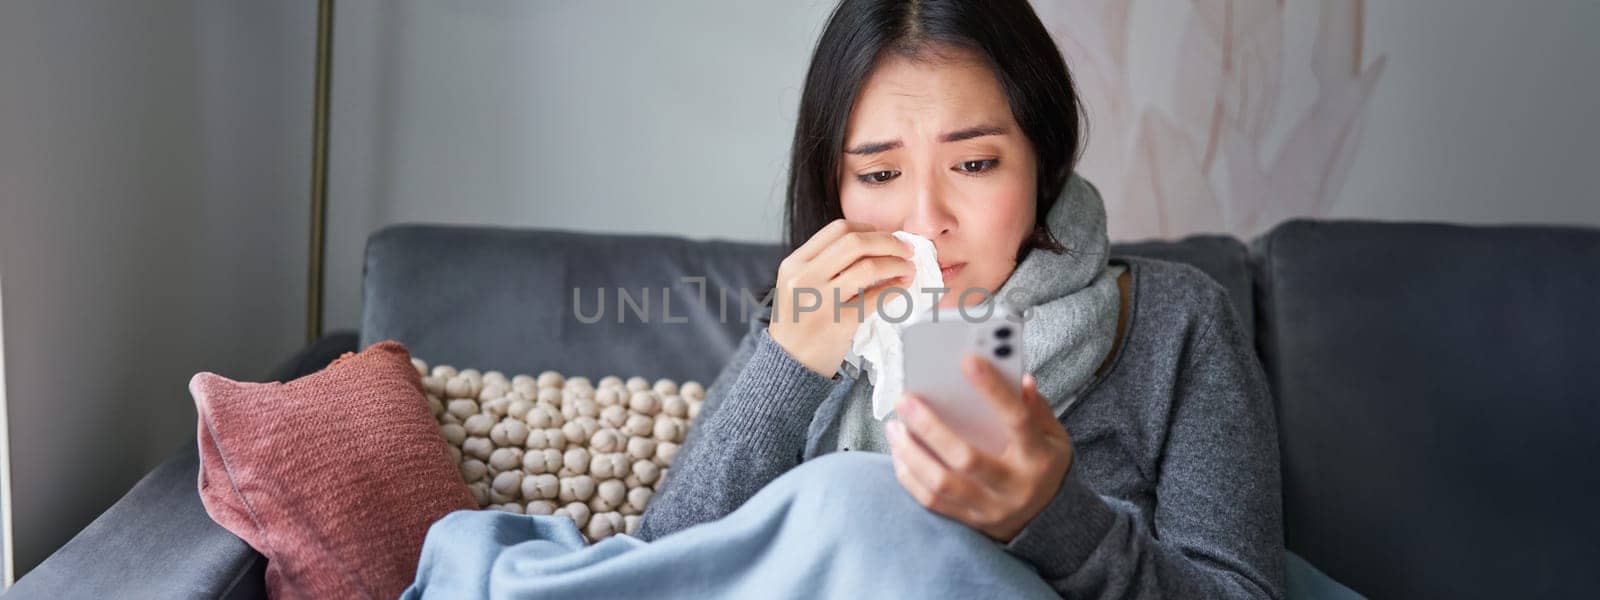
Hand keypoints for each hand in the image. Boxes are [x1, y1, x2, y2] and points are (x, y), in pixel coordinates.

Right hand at [767, 219, 914, 376]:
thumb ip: (824, 263)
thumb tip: (872, 244)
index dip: (869, 229)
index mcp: (795, 263)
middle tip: (906, 249)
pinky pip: (876, 298)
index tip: (885, 237)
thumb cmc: (799, 322)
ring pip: (869, 267)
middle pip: (855, 242)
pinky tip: (902, 287)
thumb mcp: (797, 285)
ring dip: (897, 264)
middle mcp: (805, 278)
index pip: (838, 229)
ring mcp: (822, 301)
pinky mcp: (840, 323)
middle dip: (888, 242)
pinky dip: (895, 288)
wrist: (789, 363)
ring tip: (908, 268)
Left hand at [886, 354, 1073, 541]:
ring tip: (894, 426)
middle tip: (905, 400)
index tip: (967, 360)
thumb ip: (1036, 409)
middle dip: (930, 427)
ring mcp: (990, 508)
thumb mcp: (1054, 436)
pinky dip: (909, 475)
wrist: (1049, 519)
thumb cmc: (1044, 464)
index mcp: (1037, 457)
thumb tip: (1021, 380)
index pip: (1017, 420)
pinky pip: (931, 501)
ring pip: (941, 483)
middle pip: (966, 458)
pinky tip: (898, 451)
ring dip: (911, 452)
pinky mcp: (970, 520)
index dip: (993, 390)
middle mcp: (1014, 487)